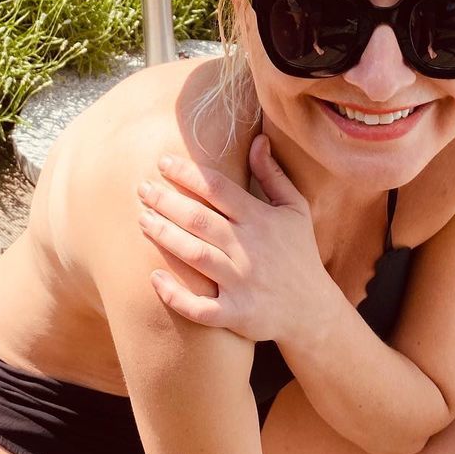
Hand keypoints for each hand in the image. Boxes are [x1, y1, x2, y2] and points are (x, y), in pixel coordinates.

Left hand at [135, 134, 329, 344]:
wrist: (313, 309)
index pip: (218, 189)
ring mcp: (242, 283)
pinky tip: (154, 277)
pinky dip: (175, 295)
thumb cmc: (299, 254)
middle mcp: (249, 249)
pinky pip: (200, 307)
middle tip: (142, 189)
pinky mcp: (236, 314)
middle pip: (200, 219)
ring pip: (196, 256)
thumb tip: (258, 139)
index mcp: (260, 220)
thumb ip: (273, 175)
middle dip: (166, 202)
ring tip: (142, 220)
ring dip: (165, 237)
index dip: (188, 173)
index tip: (162, 162)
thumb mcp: (295, 209)